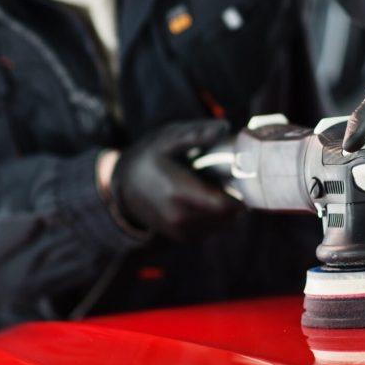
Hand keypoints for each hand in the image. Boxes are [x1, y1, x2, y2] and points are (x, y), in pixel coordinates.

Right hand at [110, 119, 241, 240]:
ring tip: (213, 185)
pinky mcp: (182, 237)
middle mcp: (179, 217)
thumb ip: (196, 133)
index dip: (240, 193)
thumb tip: (225, 127)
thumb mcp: (168, 137)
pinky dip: (216, 215)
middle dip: (234, 197)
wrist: (122, 185)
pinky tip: (205, 197)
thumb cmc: (148, 157)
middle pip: (227, 216)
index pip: (224, 205)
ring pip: (222, 224)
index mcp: (177, 192)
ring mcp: (180, 230)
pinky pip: (212, 229)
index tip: (242, 175)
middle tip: (227, 177)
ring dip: (226, 207)